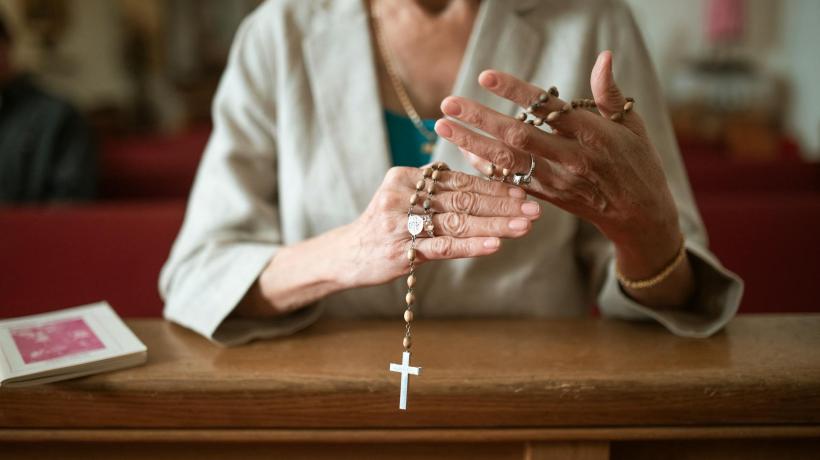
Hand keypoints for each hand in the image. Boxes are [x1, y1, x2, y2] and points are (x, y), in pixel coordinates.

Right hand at [339, 165, 540, 287]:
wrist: (347, 255)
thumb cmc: (385, 226)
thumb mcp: (404, 199)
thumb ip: (437, 191)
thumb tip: (487, 186)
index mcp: (405, 177)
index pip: (458, 180)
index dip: (492, 186)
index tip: (522, 192)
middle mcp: (401, 195)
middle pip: (462, 199)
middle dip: (502, 205)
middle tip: (534, 209)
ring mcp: (400, 224)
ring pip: (457, 222)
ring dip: (495, 224)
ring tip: (524, 226)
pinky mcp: (402, 251)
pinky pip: (443, 247)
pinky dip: (471, 246)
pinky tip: (495, 245)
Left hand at [434, 51, 681, 279]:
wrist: (640, 214)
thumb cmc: (638, 162)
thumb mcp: (632, 124)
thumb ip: (610, 93)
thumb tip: (603, 56)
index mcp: (593, 135)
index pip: (547, 108)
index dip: (515, 92)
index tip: (485, 76)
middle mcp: (571, 159)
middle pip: (518, 136)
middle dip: (480, 118)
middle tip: (448, 102)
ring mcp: (557, 181)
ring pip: (507, 161)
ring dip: (472, 143)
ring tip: (443, 125)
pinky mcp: (547, 198)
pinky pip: (510, 182)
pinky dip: (486, 169)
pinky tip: (464, 153)